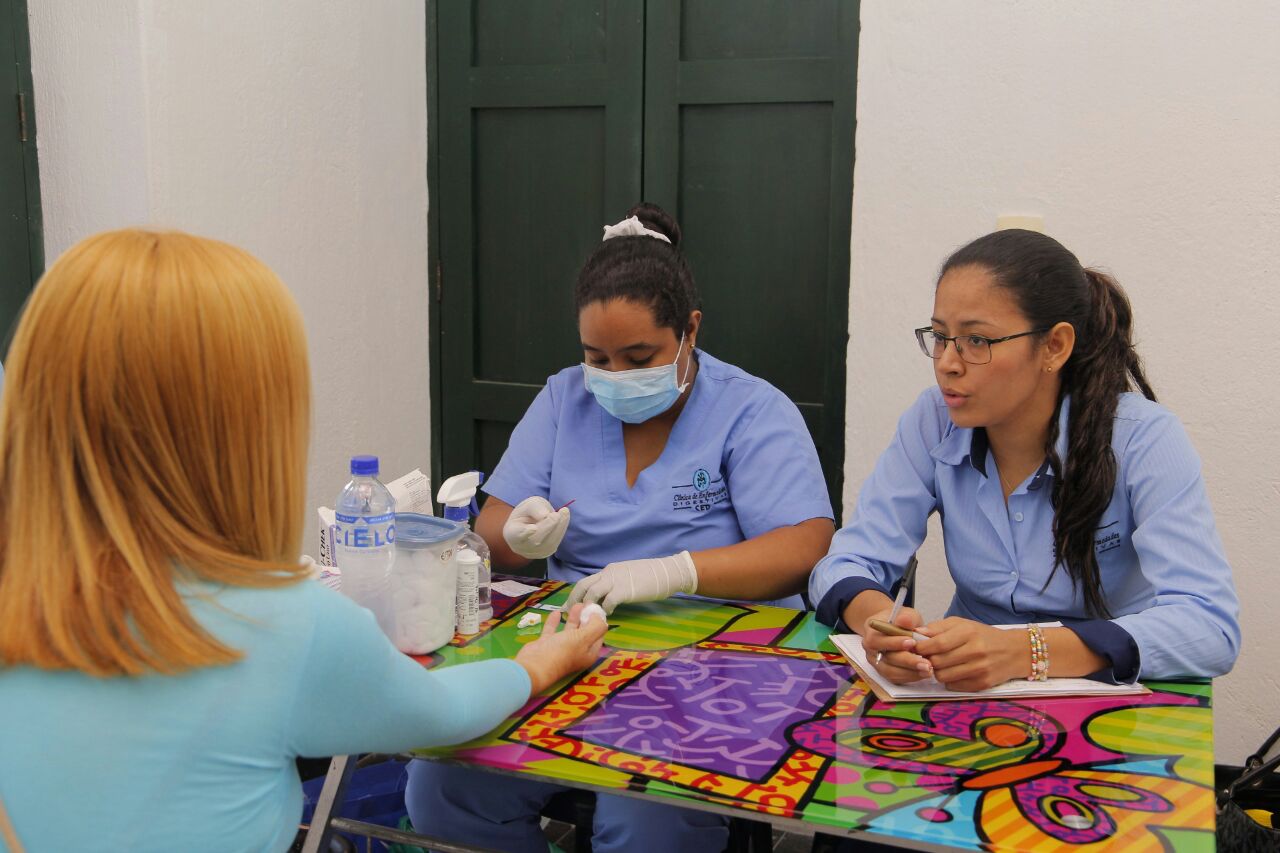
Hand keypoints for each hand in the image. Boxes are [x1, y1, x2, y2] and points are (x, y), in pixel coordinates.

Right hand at [502, 496, 570, 558]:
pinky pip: (554, 543)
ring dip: (559, 527)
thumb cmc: (526, 514)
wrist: (530, 523)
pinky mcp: (545, 553)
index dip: (524, 533)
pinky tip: (564, 517)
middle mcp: (520, 547)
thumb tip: (545, 515)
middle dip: (548, 526)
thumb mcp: (528, 504)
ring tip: (564, 512)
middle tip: (556, 514)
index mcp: (511, 533)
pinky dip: (561, 529)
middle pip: (536, 539)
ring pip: (547, 543)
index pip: (516, 535)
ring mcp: (533, 553)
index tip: (533, 528)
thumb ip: (534, 508)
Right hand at [514, 605, 607, 693]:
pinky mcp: (546, 645)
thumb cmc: (563, 651)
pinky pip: (552, 630)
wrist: (535, 665)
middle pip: (584, 631)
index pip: (598, 635)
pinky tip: (557, 612)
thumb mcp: (584, 638)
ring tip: (576, 604)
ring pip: (569, 630)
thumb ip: (596, 626)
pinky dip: (555, 622)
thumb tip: (599, 617)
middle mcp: (576, 652)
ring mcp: (560, 648)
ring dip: (573, 618)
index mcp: (588, 653)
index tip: (596, 607)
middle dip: (587, 617)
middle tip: (587, 601)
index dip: (598, 621)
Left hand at [564, 552, 697, 613]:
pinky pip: (608, 602)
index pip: (587, 581)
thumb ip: (615, 584)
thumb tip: (606, 597)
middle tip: (568, 614)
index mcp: (609, 571)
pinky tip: (607, 616)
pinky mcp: (624, 590)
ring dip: (587, 606)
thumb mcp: (628, 576)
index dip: (576, 594)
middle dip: (574, 600)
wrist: (667, 572)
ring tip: (586, 618)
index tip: (569, 605)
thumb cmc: (651, 576)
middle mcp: (609, 574)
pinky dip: (605, 610)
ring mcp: (616, 581)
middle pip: (583, 586)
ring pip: (592, 593)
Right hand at [861, 606, 932, 683]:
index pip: (879, 640)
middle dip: (908, 661)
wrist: (895, 629)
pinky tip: (924, 673)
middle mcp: (870, 650)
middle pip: (886, 659)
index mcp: (871, 633)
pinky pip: (896, 678)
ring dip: (911, 672)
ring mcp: (877, 662)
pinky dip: (910, 677)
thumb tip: (905, 621)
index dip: (895, 643)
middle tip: (926, 663)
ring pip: (891, 672)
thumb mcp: (905, 613)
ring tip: (928, 670)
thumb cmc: (900, 620)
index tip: (913, 643)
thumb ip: (906, 617)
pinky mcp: (884, 672)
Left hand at [914, 617, 1024, 691]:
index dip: (922, 648)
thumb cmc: (984, 636)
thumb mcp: (963, 624)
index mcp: (968, 633)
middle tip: (928, 658)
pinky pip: (954, 686)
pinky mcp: (982, 684)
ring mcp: (979, 669)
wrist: (1016, 651)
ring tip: (942, 664)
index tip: (916, 648)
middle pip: (938, 662)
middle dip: (928, 660)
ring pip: (943, 676)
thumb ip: (938, 627)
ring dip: (937, 672)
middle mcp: (975, 651)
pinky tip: (955, 672)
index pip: (937, 643)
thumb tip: (916, 633)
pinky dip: (949, 681)